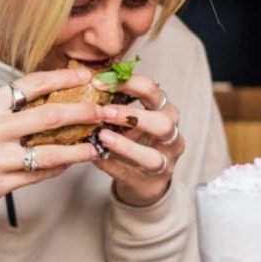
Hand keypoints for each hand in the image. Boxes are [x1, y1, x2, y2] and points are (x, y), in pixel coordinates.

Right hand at [0, 67, 107, 223]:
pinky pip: (38, 174)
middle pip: (49, 115)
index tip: (86, 77)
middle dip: (83, 111)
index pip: (32, 84)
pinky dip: (58, 167)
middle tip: (104, 109)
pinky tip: (70, 162)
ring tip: (96, 144)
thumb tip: (41, 99)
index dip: (63, 79)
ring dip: (79, 147)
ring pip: (50, 150)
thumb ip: (3, 107)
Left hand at [92, 75, 182, 206]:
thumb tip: (90, 77)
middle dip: (132, 116)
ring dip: (125, 145)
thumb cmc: (133, 137)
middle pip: (162, 123)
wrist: (143, 177)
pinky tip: (95, 156)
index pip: (152, 90)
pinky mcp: (151, 184)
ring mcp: (165, 163)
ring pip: (152, 156)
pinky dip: (112, 165)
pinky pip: (131, 175)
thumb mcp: (129, 116)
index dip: (127, 84)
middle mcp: (171, 136)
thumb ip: (115, 99)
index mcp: (165, 110)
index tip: (98, 82)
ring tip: (102, 136)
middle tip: (103, 112)